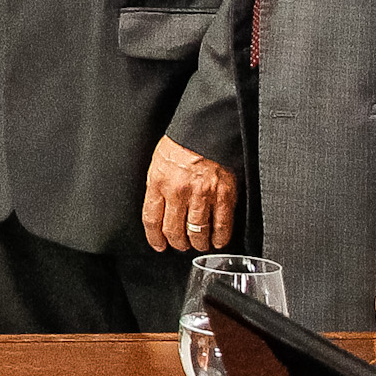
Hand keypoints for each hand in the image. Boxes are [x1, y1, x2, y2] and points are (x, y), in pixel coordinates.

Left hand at [140, 137, 239, 252]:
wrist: (206, 130)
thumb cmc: (180, 144)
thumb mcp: (157, 163)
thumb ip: (158, 187)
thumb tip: (159, 210)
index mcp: (158, 183)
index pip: (152, 219)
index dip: (155, 237)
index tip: (159, 244)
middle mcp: (178, 192)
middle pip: (174, 230)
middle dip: (177, 243)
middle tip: (180, 245)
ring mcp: (202, 195)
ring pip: (197, 231)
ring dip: (198, 243)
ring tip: (198, 245)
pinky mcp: (224, 194)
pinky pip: (222, 223)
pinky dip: (220, 236)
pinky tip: (218, 241)